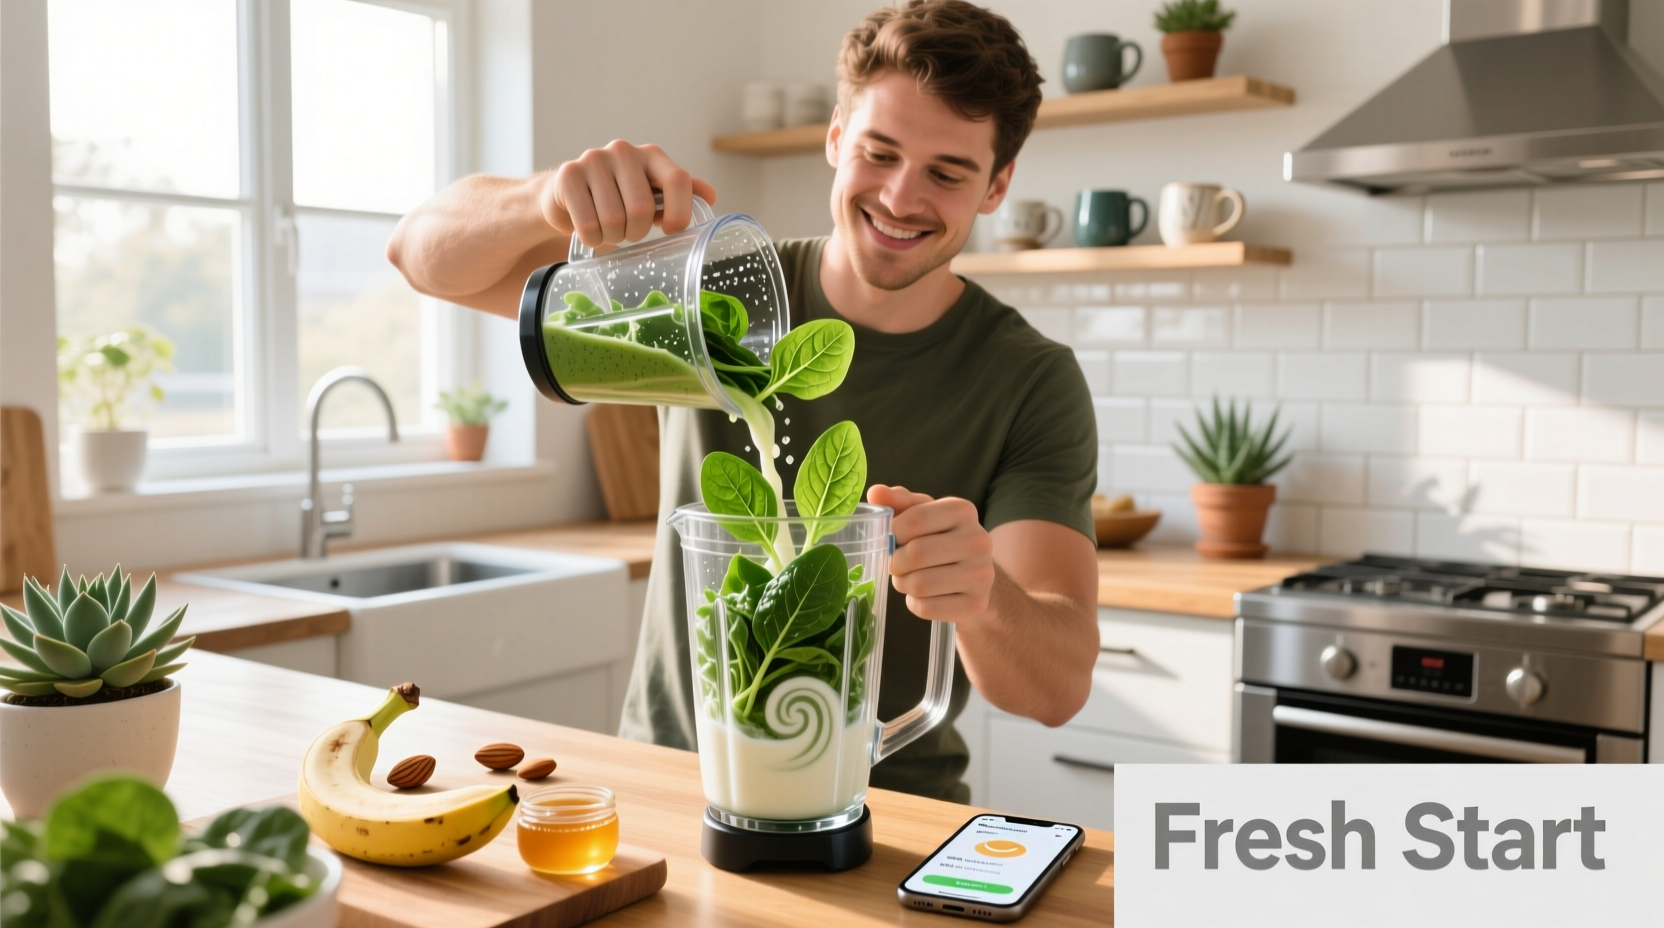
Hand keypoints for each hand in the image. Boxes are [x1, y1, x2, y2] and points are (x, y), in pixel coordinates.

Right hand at [540, 140, 717, 248]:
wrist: (568, 195)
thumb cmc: (617, 197)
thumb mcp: (651, 194)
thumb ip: (679, 194)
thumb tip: (711, 196)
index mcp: (651, 155)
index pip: (678, 180)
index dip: (679, 212)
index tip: (670, 229)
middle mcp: (624, 151)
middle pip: (641, 208)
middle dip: (636, 231)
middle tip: (628, 231)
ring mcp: (594, 159)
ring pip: (613, 219)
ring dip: (613, 236)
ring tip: (608, 229)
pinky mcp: (568, 175)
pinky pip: (588, 224)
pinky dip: (592, 239)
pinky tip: (590, 231)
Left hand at [868, 485, 994, 622]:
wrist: (975, 576)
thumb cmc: (941, 539)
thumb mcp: (923, 514)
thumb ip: (898, 502)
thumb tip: (875, 493)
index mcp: (962, 511)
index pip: (915, 520)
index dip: (892, 533)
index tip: (891, 539)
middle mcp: (978, 540)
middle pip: (916, 554)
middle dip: (896, 563)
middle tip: (897, 564)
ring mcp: (981, 574)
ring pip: (920, 584)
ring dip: (904, 584)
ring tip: (909, 579)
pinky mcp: (977, 604)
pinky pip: (927, 608)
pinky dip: (915, 604)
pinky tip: (924, 596)